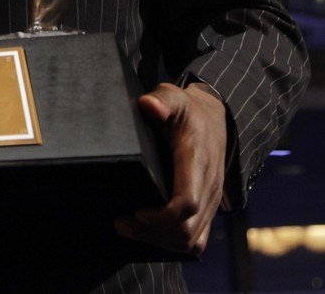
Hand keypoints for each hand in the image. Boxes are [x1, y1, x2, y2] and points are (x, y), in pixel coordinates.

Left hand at [115, 82, 226, 254]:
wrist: (215, 119)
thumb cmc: (187, 109)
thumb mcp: (173, 96)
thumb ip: (161, 99)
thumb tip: (148, 105)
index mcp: (197, 162)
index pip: (188, 201)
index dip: (162, 216)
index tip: (136, 212)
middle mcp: (209, 186)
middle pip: (187, 229)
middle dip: (153, 233)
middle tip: (122, 223)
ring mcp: (211, 200)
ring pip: (193, 240)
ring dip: (160, 241)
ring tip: (130, 229)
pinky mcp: (209, 208)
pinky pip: (197, 238)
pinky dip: (173, 242)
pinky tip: (149, 232)